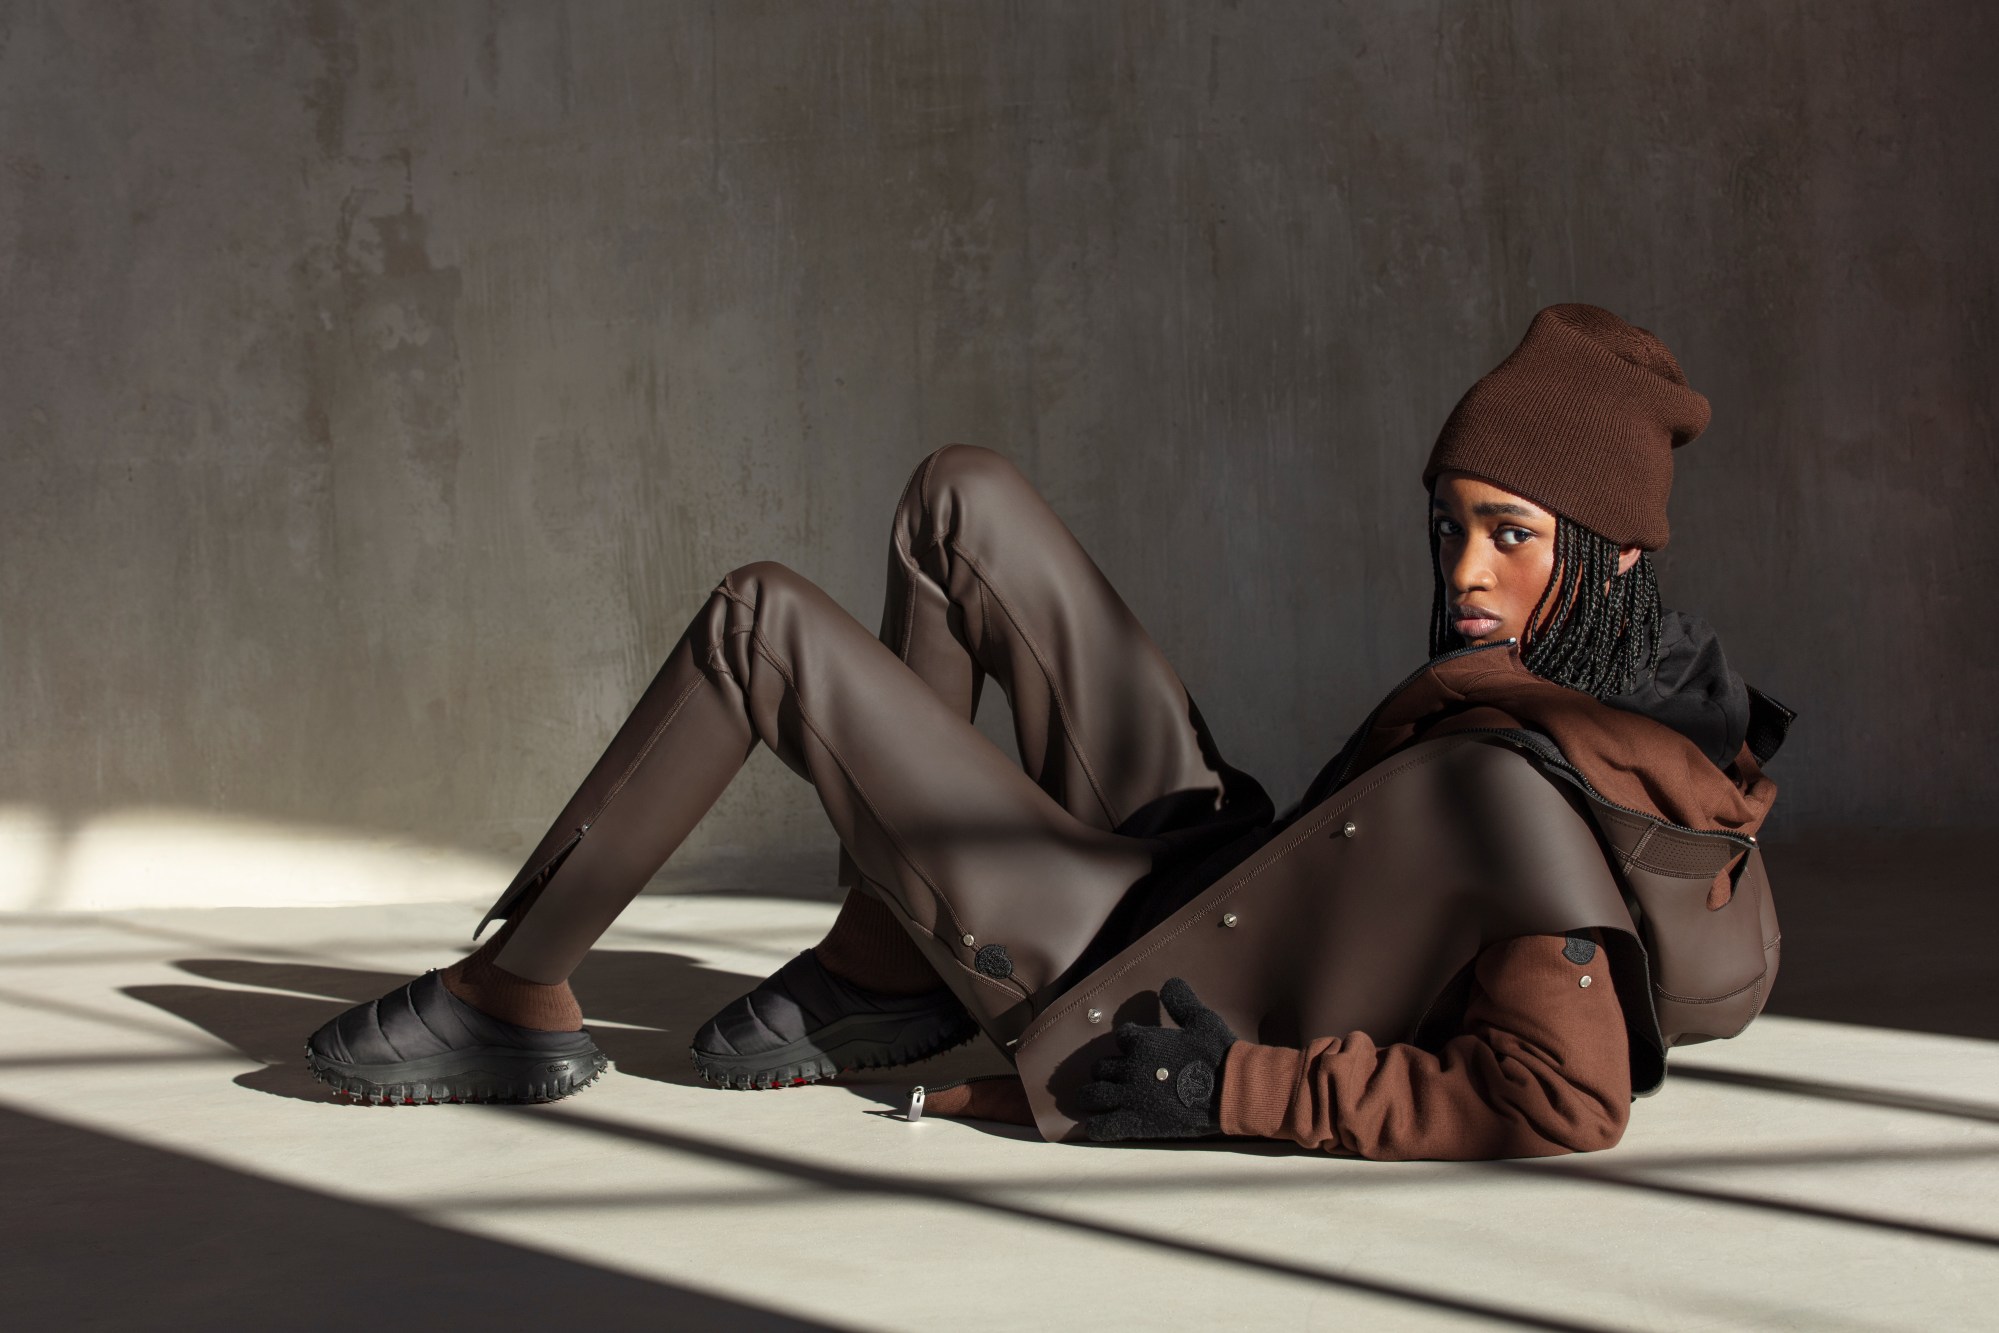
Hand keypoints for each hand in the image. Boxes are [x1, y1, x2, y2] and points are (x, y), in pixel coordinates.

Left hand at [1075, 977, 1236, 1141]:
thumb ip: (1181, 1001)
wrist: (1230, 1089)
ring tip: (1090, 1098)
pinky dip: (1097, 1127)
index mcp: (1143, 1042)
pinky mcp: (1138, 1123)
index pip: (1122, 1037)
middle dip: (1105, 1070)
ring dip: (1090, 1095)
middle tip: (1111, 1076)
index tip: (1134, 1046)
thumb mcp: (1201, 1019)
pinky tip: (1097, 1126)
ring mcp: (1131, 1097)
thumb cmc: (1217, 1053)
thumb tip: (1169, 982)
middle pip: (1101, 1067)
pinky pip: (1105, 1127)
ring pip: (1094, 1094)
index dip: (1128, 1041)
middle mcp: (1131, 1068)